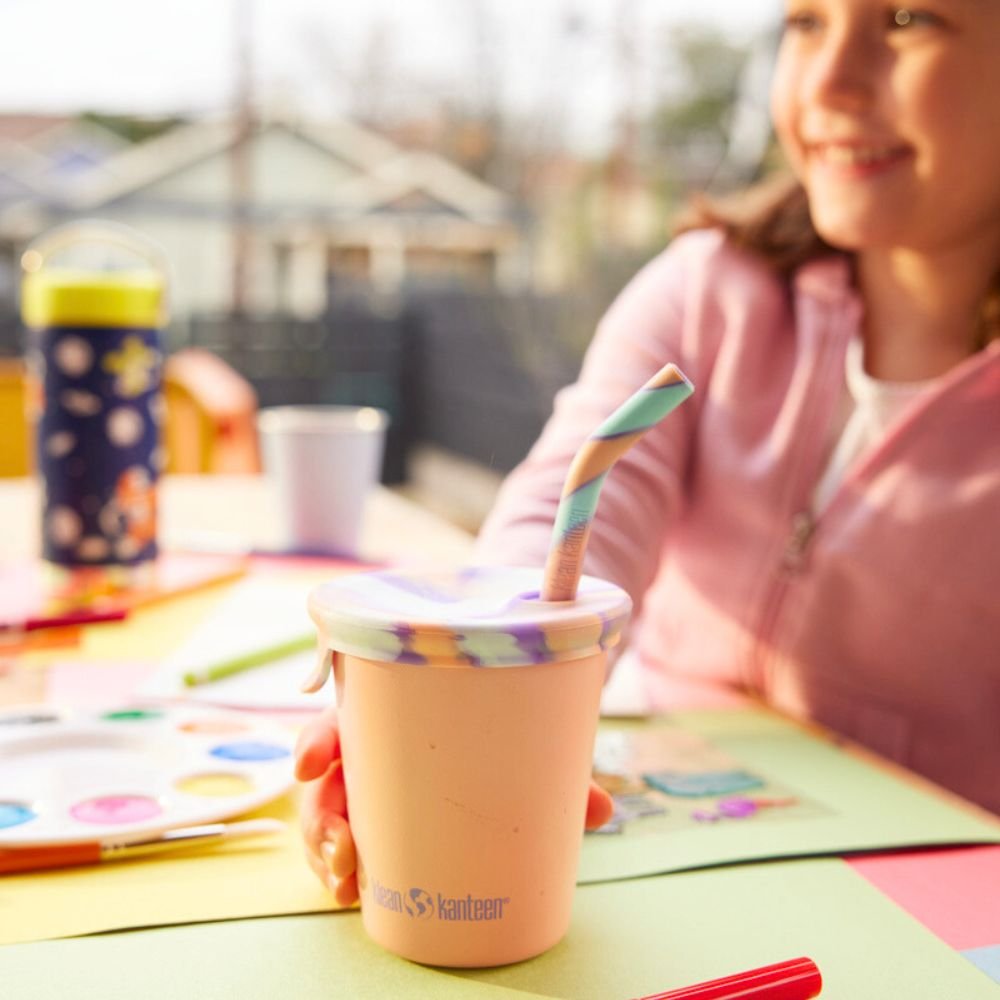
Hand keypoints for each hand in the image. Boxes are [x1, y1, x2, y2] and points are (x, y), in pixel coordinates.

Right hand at [294, 709, 615, 903]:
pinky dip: (335, 870)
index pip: (340, 719)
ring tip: (346, 882)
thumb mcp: (518, 746)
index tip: (308, 765)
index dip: (316, 740)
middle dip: (320, 816)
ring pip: (321, 818)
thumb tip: (603, 810)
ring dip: (324, 851)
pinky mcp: (367, 824)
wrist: (487, 744)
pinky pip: (335, 847)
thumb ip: (552, 773)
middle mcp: (366, 753)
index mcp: (389, 717)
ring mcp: (361, 791)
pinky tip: (349, 893)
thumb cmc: (492, 734)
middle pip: (323, 779)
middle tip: (344, 848)